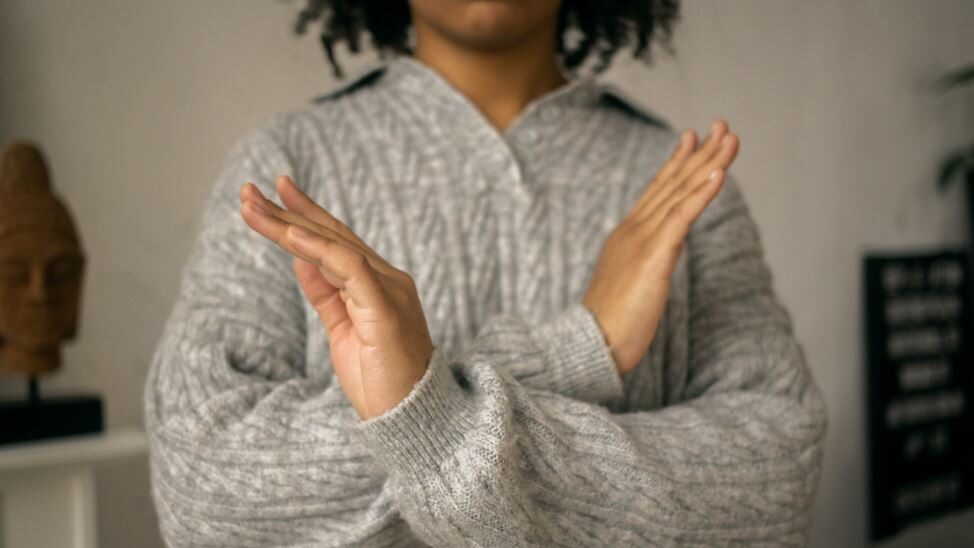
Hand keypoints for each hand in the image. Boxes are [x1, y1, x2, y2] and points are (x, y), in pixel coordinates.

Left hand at [238, 175, 433, 419]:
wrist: (410, 418)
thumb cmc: (381, 381)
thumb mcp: (342, 331)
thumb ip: (326, 293)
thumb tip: (300, 259)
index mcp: (377, 285)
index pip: (337, 241)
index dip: (305, 214)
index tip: (275, 192)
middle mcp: (387, 279)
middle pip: (331, 236)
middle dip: (287, 211)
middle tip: (248, 191)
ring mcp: (388, 290)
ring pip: (333, 245)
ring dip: (289, 225)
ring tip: (252, 207)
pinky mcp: (385, 307)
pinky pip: (350, 267)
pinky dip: (318, 249)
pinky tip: (290, 236)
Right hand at [581, 118, 739, 374]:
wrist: (590, 345)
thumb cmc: (608, 325)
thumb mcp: (630, 284)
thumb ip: (645, 261)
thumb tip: (662, 252)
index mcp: (626, 236)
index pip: (656, 191)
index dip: (677, 162)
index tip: (692, 138)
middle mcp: (632, 230)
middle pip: (672, 183)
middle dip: (699, 152)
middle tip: (722, 125)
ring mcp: (641, 241)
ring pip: (680, 193)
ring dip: (708, 163)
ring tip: (729, 138)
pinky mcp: (652, 258)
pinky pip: (681, 218)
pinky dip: (701, 194)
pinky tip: (719, 174)